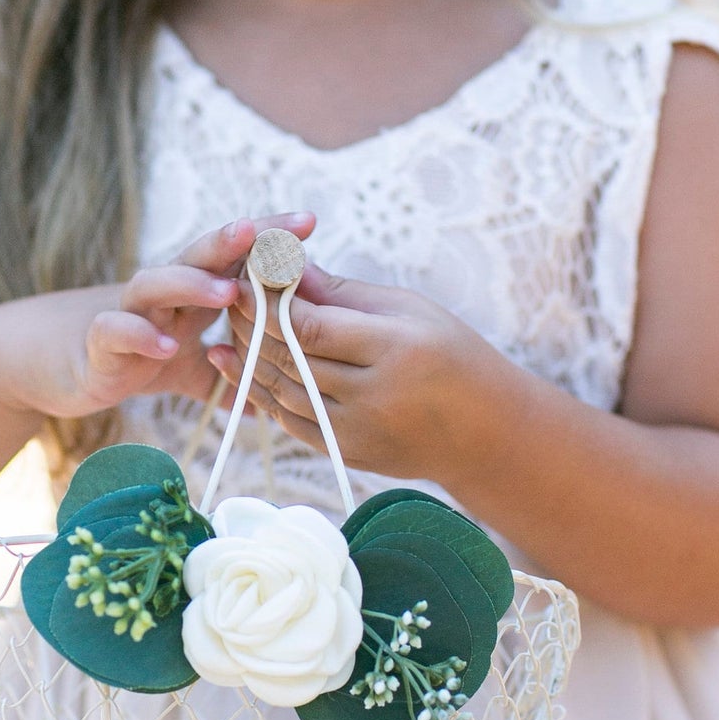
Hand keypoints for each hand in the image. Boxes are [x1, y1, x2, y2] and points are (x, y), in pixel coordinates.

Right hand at [78, 213, 315, 414]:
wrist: (72, 368)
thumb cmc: (137, 356)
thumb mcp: (192, 372)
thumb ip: (230, 381)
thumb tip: (273, 406)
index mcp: (192, 292)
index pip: (233, 256)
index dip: (267, 238)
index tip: (308, 223)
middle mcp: (164, 293)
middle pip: (198, 255)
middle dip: (231, 240)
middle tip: (260, 230)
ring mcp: (131, 312)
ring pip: (157, 283)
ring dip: (192, 283)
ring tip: (228, 291)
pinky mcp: (101, 340)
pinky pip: (118, 330)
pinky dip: (141, 335)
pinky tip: (165, 347)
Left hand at [210, 260, 502, 482]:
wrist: (486, 432)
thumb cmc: (453, 354)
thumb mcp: (410, 309)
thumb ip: (343, 293)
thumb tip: (287, 266)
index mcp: (395, 349)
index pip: (310, 326)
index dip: (269, 301)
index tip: (246, 276)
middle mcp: (374, 395)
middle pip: (290, 357)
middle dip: (253, 323)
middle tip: (232, 294)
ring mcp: (358, 431)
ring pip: (282, 390)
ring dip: (251, 356)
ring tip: (234, 324)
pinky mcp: (347, 453)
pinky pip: (290, 420)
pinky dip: (261, 392)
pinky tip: (241, 364)